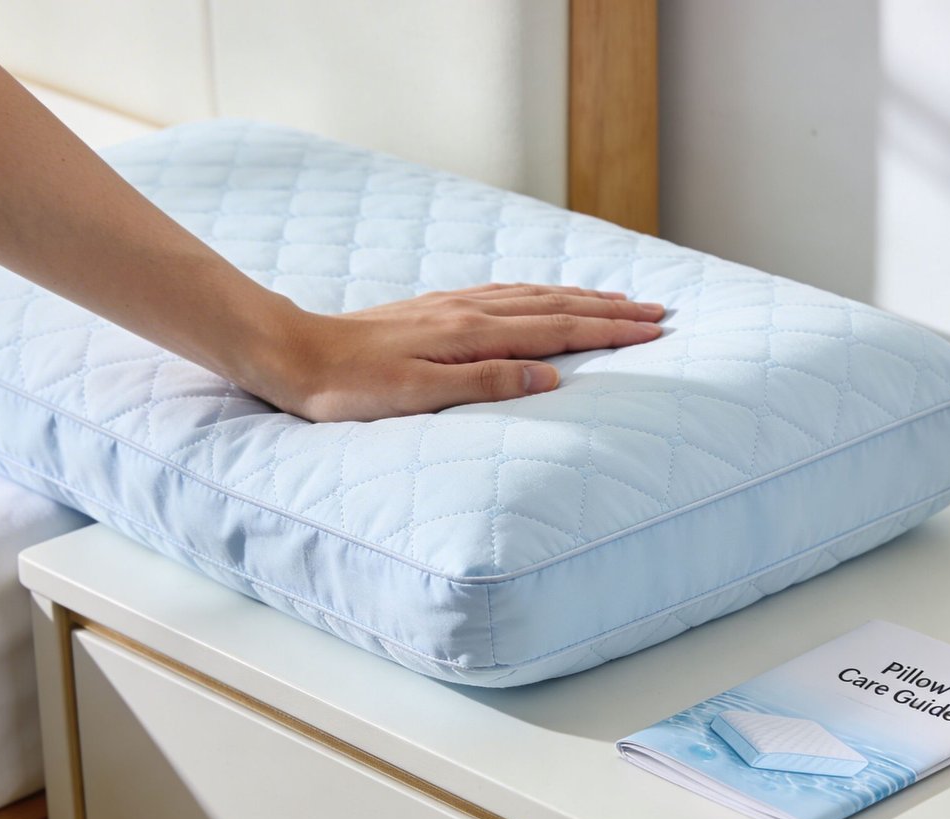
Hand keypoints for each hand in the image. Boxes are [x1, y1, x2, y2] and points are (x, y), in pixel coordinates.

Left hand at [249, 283, 665, 421]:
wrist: (292, 353)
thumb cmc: (349, 386)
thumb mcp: (417, 396)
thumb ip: (486, 385)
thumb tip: (549, 380)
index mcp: (471, 334)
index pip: (559, 328)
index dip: (610, 328)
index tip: (654, 328)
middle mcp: (468, 311)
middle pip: (556, 304)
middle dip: (610, 308)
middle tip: (657, 310)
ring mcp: (451, 306)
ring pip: (533, 294)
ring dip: (581, 296)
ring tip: (617, 298)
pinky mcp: (434, 308)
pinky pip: (505, 293)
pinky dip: (539, 292)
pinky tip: (543, 295)